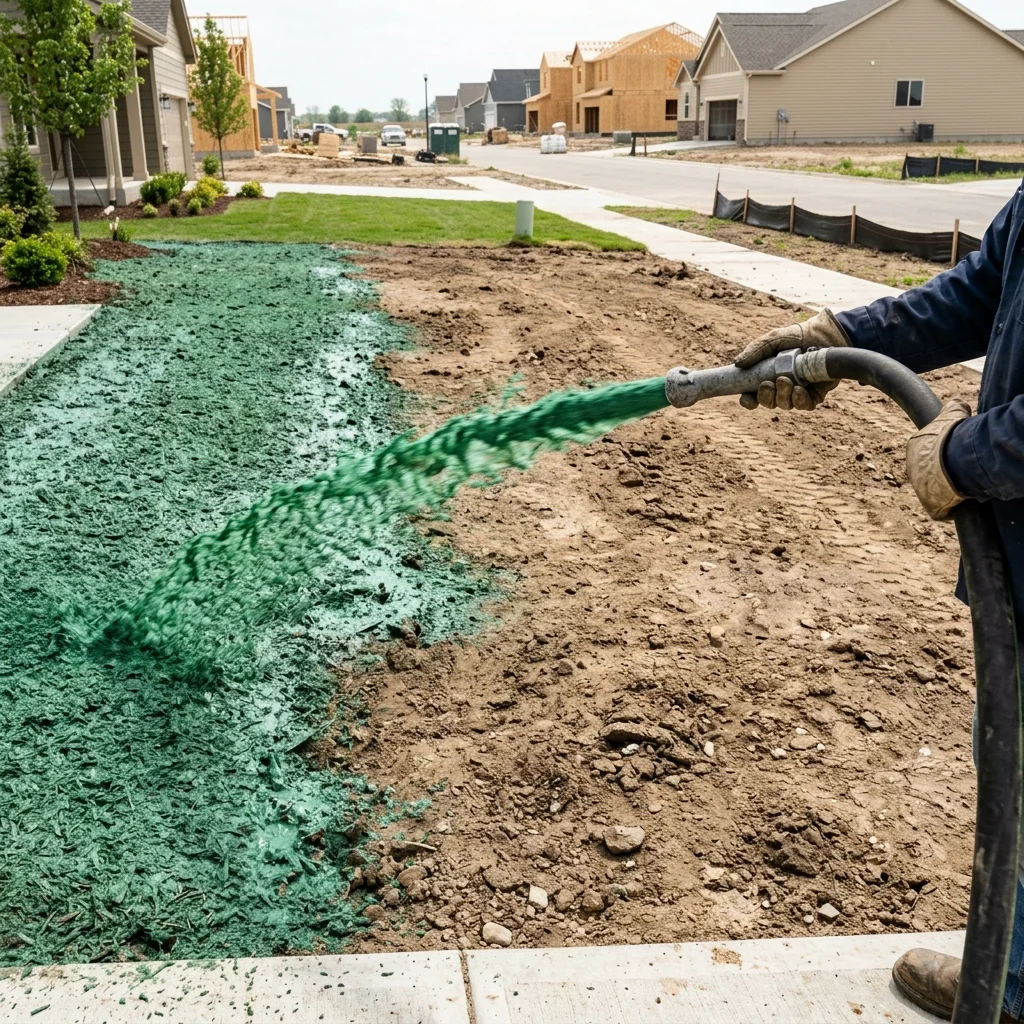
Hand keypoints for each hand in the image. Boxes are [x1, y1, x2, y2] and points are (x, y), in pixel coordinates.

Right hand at [734, 309, 849, 410]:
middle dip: (765, 397)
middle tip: (768, 383)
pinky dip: (799, 400)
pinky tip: (799, 389)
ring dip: (782, 396)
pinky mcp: (815, 395)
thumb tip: (737, 364)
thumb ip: (755, 350)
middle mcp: (782, 387)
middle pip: (768, 403)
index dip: (748, 401)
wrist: (826, 334)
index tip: (746, 397)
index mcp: (768, 376)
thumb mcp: (773, 339)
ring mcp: (798, 392)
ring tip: (786, 380)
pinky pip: (804, 406)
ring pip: (785, 405)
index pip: (753, 396)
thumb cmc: (798, 336)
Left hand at [907, 400, 969, 519]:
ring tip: (967, 482)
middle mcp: (913, 470)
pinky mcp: (932, 508)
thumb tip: (957, 402)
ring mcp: (920, 490)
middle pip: (931, 472)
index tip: (957, 450)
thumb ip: (953, 407)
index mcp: (914, 448)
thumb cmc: (953, 435)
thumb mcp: (953, 413)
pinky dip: (955, 505)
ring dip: (952, 487)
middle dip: (946, 470)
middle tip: (964, 467)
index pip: (927, 451)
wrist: (956, 461)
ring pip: (937, 490)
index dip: (944, 451)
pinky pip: (944, 509)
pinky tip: (966, 498)